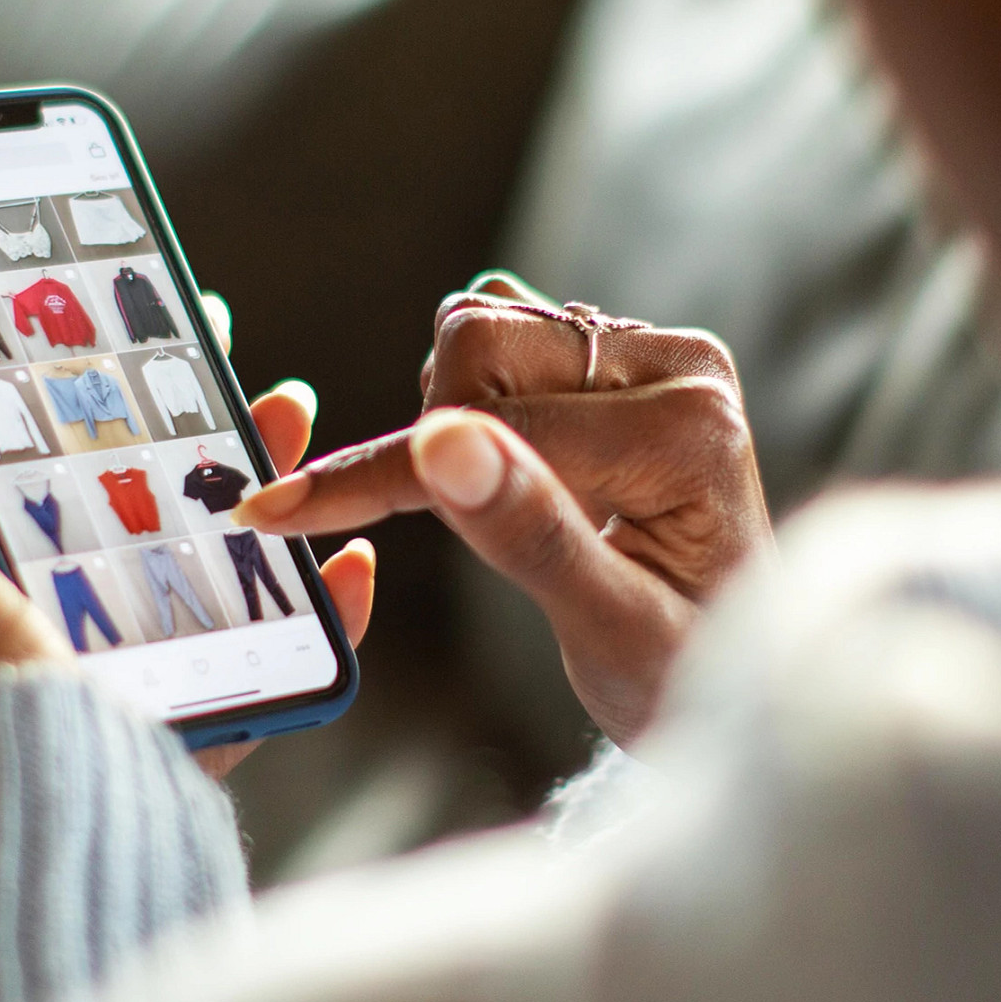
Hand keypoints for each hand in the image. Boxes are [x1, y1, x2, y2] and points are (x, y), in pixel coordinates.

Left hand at [0, 293, 372, 779]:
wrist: (39, 850)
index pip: (52, 470)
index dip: (99, 399)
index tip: (148, 335)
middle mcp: (66, 630)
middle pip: (152, 509)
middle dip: (203, 436)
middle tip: (246, 373)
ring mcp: (141, 677)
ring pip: (220, 567)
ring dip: (268, 492)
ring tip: (298, 421)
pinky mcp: (203, 728)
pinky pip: (277, 661)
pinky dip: (322, 614)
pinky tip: (352, 562)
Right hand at [234, 273, 769, 744]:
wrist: (722, 667)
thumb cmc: (679, 672)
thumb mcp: (611, 632)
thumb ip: (532, 538)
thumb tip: (442, 445)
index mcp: (690, 431)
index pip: (496, 428)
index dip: (381, 477)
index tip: (278, 510)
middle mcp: (681, 366)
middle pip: (481, 342)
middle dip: (436, 438)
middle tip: (474, 528)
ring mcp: (652, 351)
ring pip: (479, 329)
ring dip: (453, 418)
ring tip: (506, 509)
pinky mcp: (621, 353)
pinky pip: (497, 337)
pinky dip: (468, 406)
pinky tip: (507, 474)